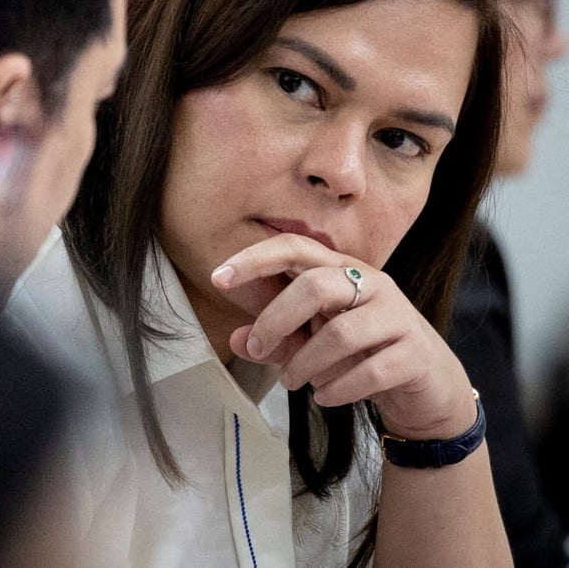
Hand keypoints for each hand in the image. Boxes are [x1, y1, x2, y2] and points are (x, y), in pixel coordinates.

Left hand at [211, 233, 476, 440]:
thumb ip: (277, 341)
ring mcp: (398, 317)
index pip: (296, 248)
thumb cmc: (363, 355)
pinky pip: (370, 370)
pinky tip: (323, 397)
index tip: (218, 278)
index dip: (255, 259)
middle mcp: (373, 285)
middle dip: (276, 320)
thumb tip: (234, 340)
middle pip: (315, 286)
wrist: (428, 389)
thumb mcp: (313, 345)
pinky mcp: (416, 354)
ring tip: (291, 381)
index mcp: (343, 272)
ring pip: (341, 333)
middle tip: (256, 348)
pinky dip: (338, 388)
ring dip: (305, 362)